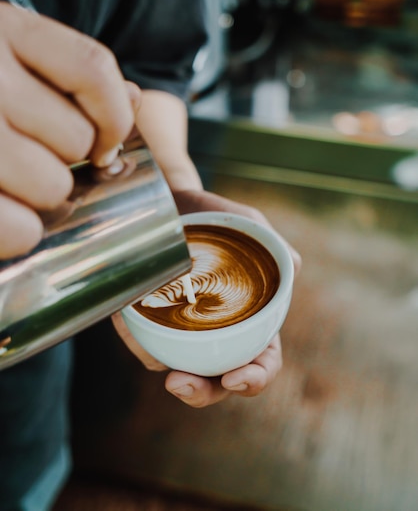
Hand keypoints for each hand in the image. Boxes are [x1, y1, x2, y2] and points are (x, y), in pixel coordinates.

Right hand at [0, 4, 139, 258]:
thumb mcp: (5, 52)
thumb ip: (66, 71)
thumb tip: (130, 99)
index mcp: (2, 29)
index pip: (93, 69)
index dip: (114, 115)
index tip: (103, 145)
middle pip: (76, 138)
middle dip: (63, 159)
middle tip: (28, 157)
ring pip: (52, 184)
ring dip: (39, 194)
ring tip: (7, 180)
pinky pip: (19, 228)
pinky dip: (18, 232)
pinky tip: (2, 216)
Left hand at [113, 188, 300, 407]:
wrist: (175, 204)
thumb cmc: (220, 220)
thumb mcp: (253, 227)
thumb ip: (279, 249)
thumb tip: (295, 269)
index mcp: (255, 323)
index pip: (263, 364)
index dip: (254, 379)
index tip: (235, 377)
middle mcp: (221, 336)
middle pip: (217, 384)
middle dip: (201, 393)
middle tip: (179, 382)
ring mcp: (185, 335)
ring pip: (178, 372)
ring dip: (165, 370)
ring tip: (150, 346)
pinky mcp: (151, 325)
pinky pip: (145, 345)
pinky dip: (136, 339)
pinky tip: (128, 318)